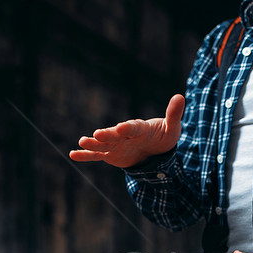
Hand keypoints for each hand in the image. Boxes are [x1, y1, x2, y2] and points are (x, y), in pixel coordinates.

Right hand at [68, 94, 185, 167]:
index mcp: (139, 128)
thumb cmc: (163, 136)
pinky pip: (96, 155)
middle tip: (97, 134)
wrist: (154, 149)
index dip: (128, 128)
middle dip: (107, 135)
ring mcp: (116, 144)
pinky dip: (86, 155)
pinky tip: (73, 154)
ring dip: (93, 143)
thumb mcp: (171, 128)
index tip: (121, 128)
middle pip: (114, 135)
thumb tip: (180, 96)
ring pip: (103, 144)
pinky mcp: (110, 154)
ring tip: (82, 141)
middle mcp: (124, 134)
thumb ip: (173, 114)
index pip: (133, 128)